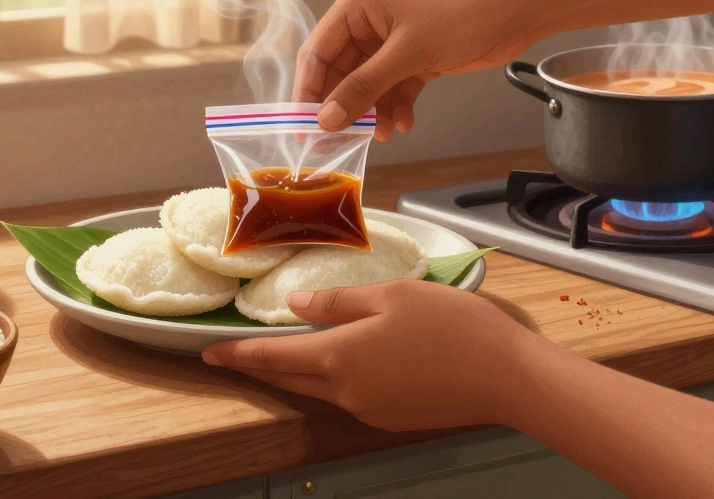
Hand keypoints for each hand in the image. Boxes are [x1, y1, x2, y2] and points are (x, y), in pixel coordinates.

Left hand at [201, 280, 539, 431]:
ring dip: (296, 372)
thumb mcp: (390, 296)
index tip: (208, 354)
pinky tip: (342, 362)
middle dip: (258, 366)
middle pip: (289, 377)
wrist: (506, 377)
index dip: (237, 355)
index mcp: (339, 357)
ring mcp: (369, 409)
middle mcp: (346, 391)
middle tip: (231, 355)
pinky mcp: (391, 418)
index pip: (271, 357)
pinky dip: (332, 380)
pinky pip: (348, 396)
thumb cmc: (451, 326)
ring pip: (318, 388)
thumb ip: (338, 302)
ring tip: (282, 353)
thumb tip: (297, 306)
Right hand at [294, 0, 541, 139]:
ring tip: (378, 135)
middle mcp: (369, 21)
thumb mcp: (409, 53)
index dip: (307, 91)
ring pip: (367, 84)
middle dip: (340, 107)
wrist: (519, 9)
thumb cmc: (462, 16)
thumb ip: (364, 87)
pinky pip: (392, 87)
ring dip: (370, 111)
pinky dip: (395, 107)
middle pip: (340, 72)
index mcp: (358, 5)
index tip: (303, 128)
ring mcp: (392, 40)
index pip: (317, 52)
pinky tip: (403, 123)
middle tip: (334, 144)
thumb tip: (325, 120)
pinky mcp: (415, 56)